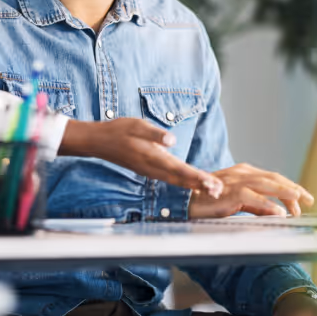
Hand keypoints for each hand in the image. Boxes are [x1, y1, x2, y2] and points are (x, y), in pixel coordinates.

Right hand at [60, 118, 223, 195]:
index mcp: (151, 156)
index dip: (196, 176)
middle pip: (180, 179)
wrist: (98, 142)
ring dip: (193, 185)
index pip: (179, 168)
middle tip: (218, 190)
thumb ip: (154, 133)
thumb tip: (172, 140)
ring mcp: (150, 170)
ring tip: (211, 189)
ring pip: (176, 181)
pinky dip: (183, 182)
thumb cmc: (118, 130)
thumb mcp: (136, 125)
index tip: (211, 182)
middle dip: (200, 185)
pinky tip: (192, 182)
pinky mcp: (148, 170)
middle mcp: (152, 167)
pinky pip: (170, 178)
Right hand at [189, 163, 313, 217]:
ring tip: (300, 200)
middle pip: (274, 178)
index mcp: (244, 173)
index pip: (273, 178)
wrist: (184, 201)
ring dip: (286, 192)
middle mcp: (242, 173)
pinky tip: (280, 212)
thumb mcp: (237, 202)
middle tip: (309, 199)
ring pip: (267, 184)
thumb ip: (256, 205)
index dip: (290, 187)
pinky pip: (254, 198)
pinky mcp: (231, 193)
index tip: (303, 198)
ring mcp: (236, 182)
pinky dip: (268, 205)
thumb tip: (277, 211)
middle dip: (294, 188)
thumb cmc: (208, 201)